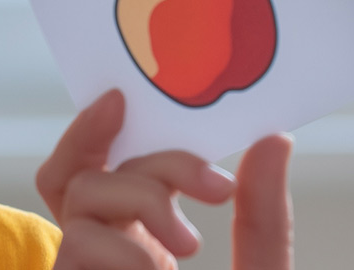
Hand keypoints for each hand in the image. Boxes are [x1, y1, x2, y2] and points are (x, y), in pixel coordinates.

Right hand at [35, 90, 294, 268]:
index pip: (97, 172)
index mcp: (143, 244)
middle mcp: (107, 253)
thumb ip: (263, 221)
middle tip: (217, 188)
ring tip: (188, 246)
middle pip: (88, 172)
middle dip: (156, 161)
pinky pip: (78, 240)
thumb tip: (275, 139)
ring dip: (142, 199)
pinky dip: (125, 251)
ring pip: (81, 194)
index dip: (92, 129)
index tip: (120, 99)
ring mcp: (85, 265)